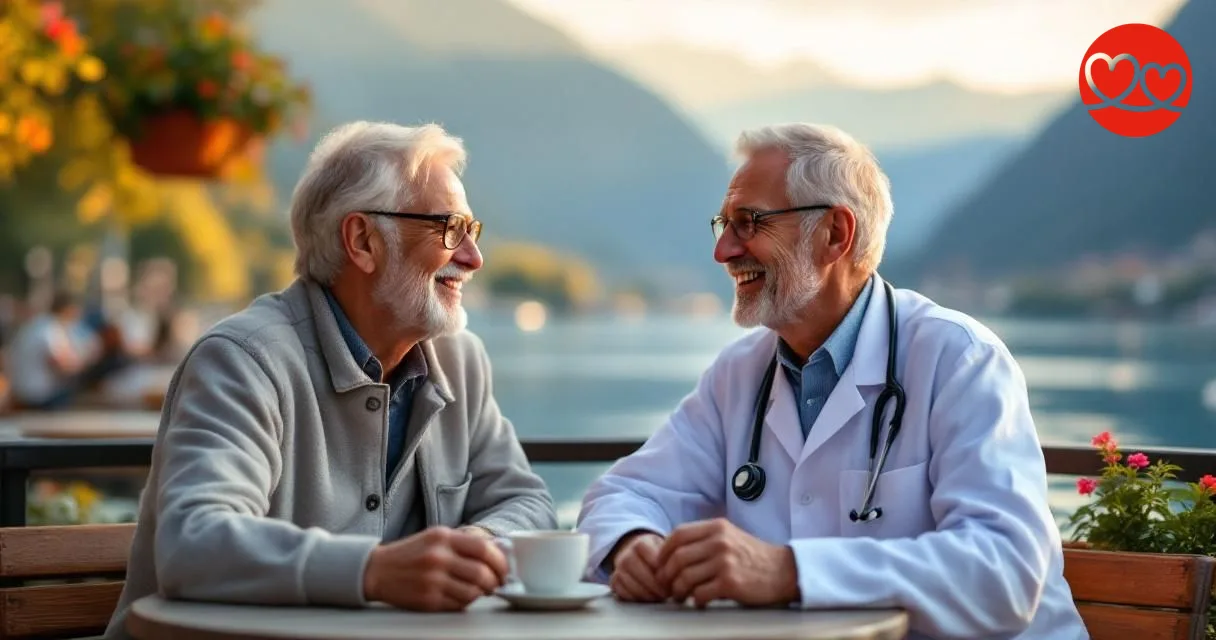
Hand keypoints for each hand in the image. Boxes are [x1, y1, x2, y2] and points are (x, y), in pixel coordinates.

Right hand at [363, 526, 509, 610]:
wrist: (377, 570)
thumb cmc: (410, 554)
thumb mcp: (436, 537)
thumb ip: (463, 542)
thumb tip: (496, 551)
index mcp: (443, 538)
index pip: (484, 548)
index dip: (500, 560)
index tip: (504, 568)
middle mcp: (438, 557)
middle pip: (482, 572)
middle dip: (495, 581)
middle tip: (496, 583)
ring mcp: (432, 580)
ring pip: (473, 592)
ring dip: (481, 593)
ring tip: (479, 590)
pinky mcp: (428, 600)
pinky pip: (458, 604)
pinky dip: (466, 602)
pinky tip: (462, 596)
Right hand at [607, 531, 669, 601]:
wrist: (636, 555)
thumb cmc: (656, 554)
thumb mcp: (665, 548)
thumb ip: (671, 555)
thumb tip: (681, 569)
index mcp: (641, 543)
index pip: (651, 556)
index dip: (662, 570)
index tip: (672, 578)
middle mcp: (626, 554)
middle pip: (640, 571)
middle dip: (655, 585)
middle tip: (667, 593)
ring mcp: (618, 568)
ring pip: (630, 583)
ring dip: (647, 594)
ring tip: (659, 597)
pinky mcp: (614, 581)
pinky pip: (622, 592)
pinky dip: (636, 598)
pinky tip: (647, 599)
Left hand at [656, 518, 798, 607]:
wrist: (783, 571)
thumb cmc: (753, 556)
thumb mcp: (729, 536)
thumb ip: (704, 538)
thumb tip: (672, 550)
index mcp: (717, 527)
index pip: (678, 534)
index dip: (664, 550)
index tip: (661, 563)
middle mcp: (719, 542)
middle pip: (678, 557)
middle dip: (666, 574)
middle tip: (666, 585)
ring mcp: (725, 562)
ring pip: (685, 577)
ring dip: (678, 590)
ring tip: (680, 595)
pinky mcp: (730, 583)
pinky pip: (700, 593)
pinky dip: (695, 600)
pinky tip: (699, 601)